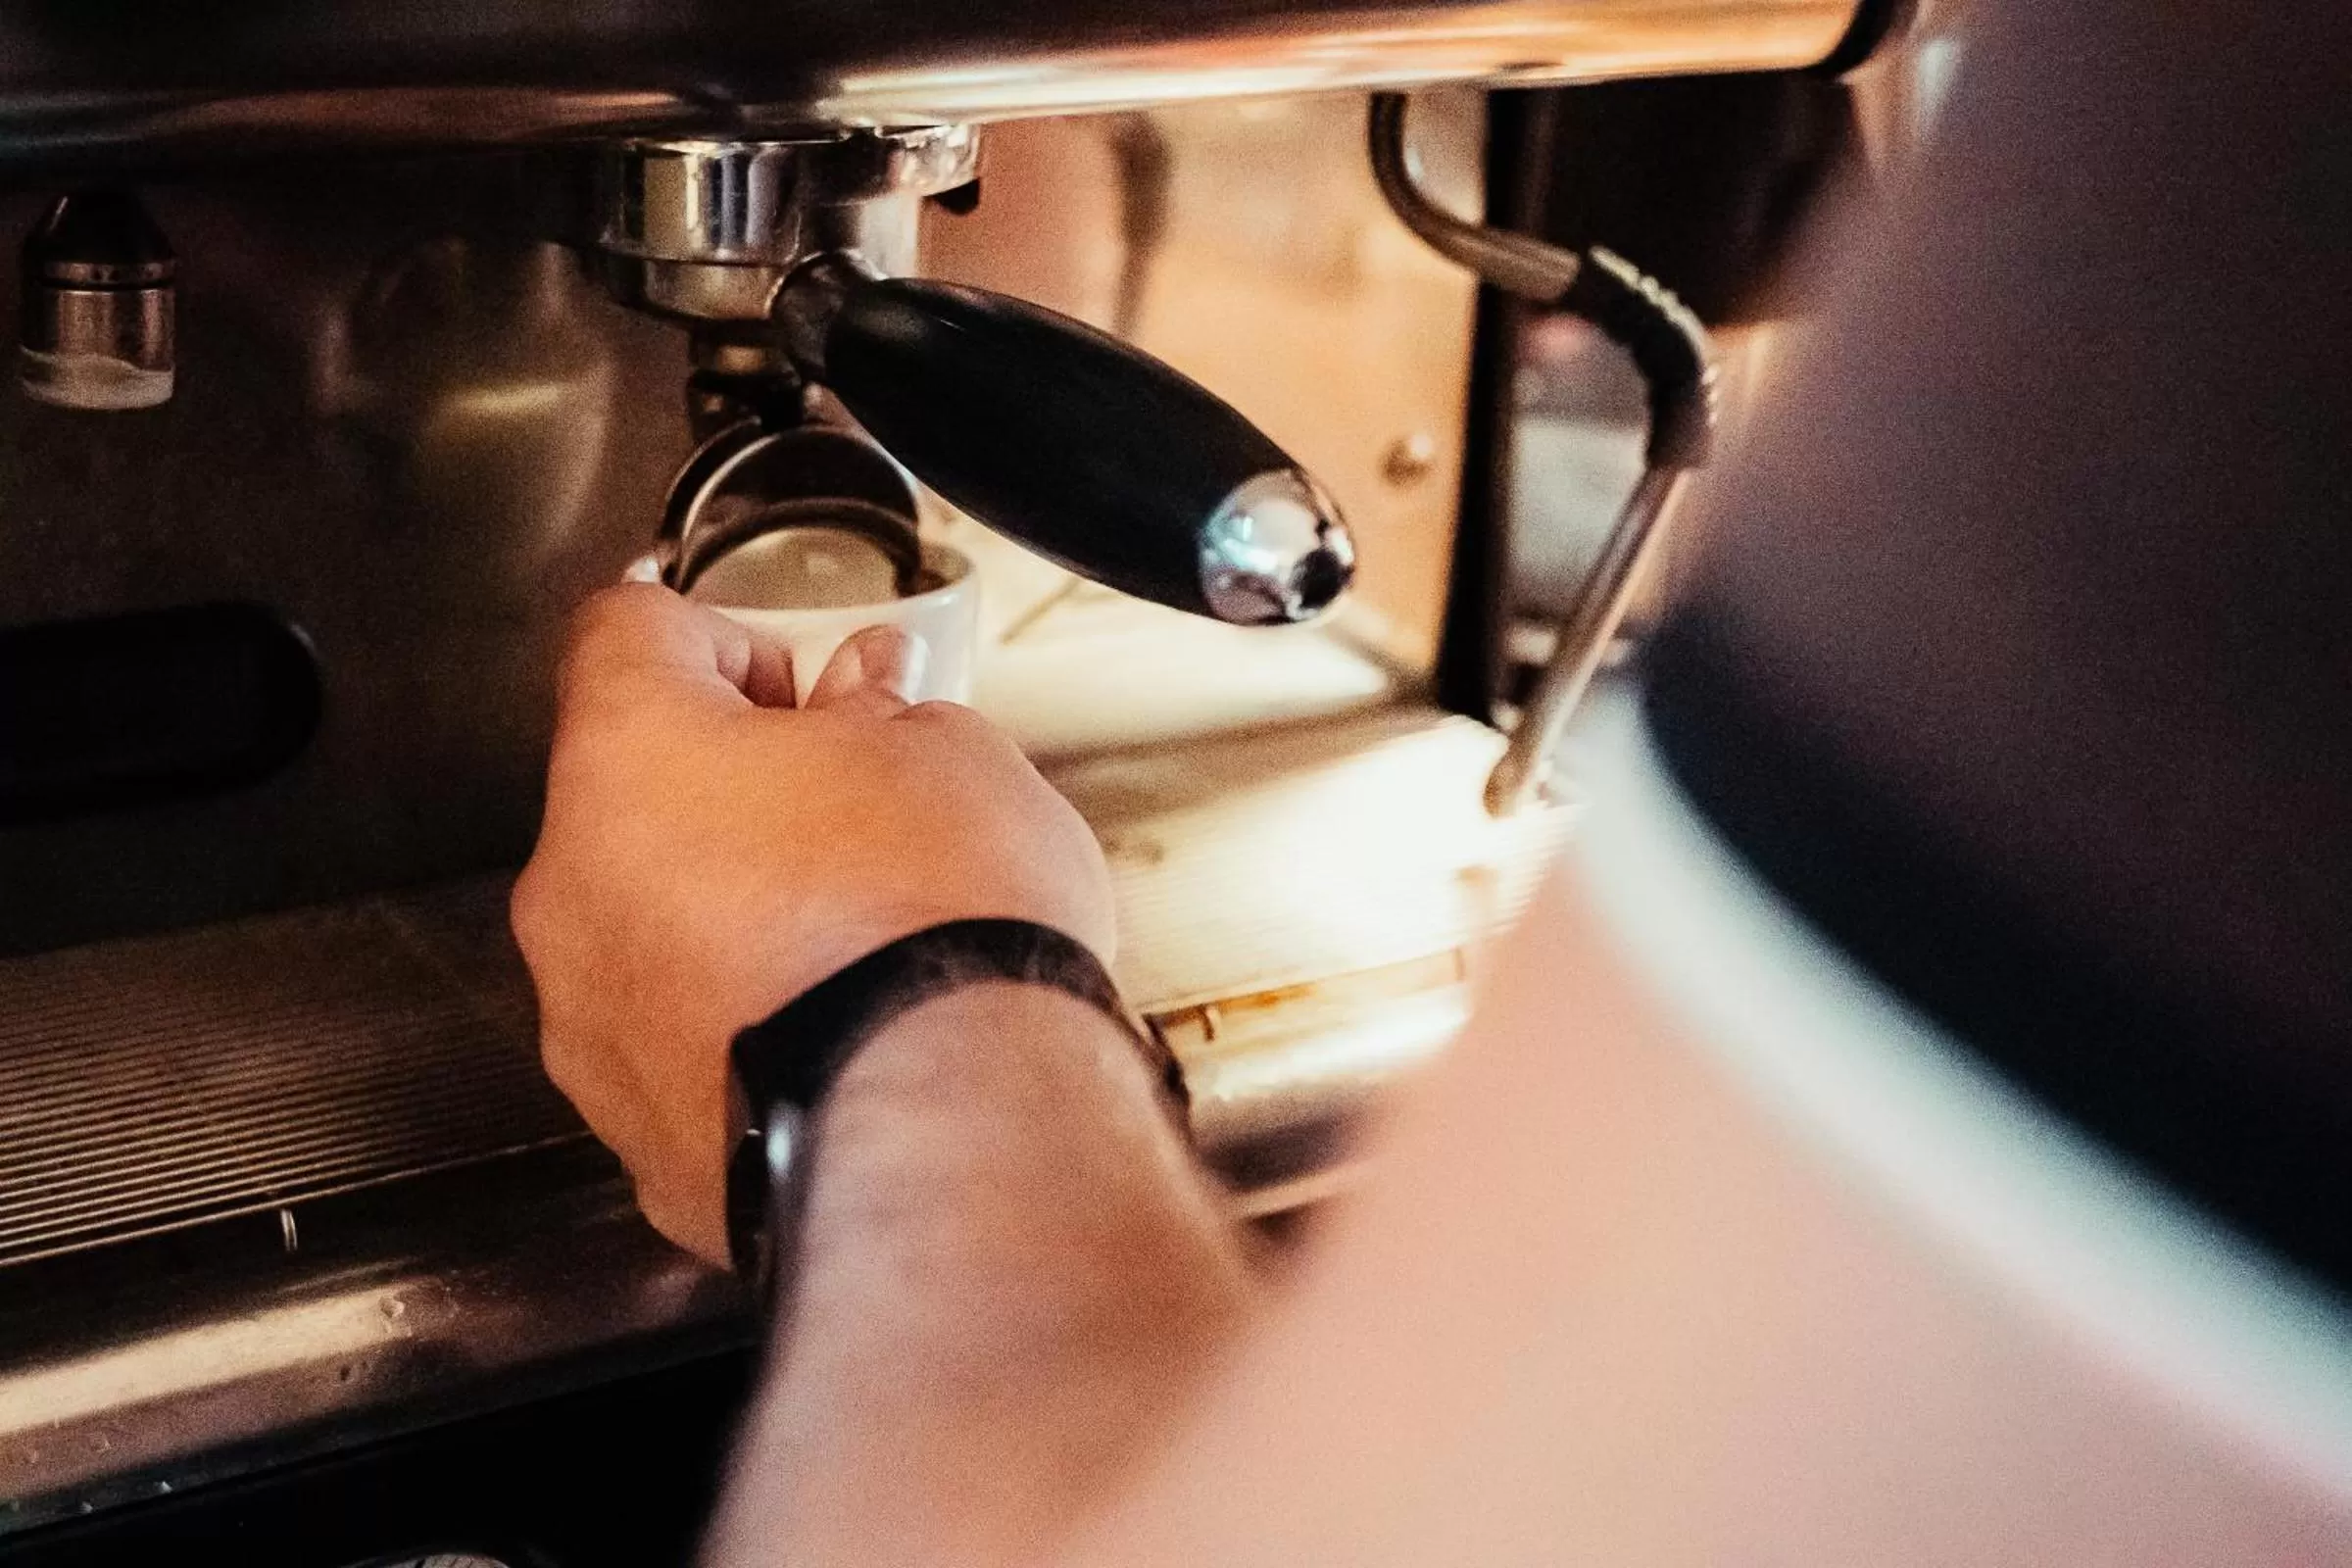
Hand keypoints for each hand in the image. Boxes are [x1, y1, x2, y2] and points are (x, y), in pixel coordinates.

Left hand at [511, 584, 1116, 1262]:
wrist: (959, 1127)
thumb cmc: (944, 936)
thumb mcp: (954, 758)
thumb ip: (885, 712)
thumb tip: (870, 705)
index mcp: (632, 757)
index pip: (625, 633)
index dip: (723, 639)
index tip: (791, 678)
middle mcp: (577, 890)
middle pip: (636, 799)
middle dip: (742, 796)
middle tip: (856, 810)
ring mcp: (595, 1027)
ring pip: (650, 934)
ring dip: (737, 920)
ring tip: (864, 940)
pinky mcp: (642, 1136)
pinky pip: (683, 1052)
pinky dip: (748, 1032)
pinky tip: (845, 1032)